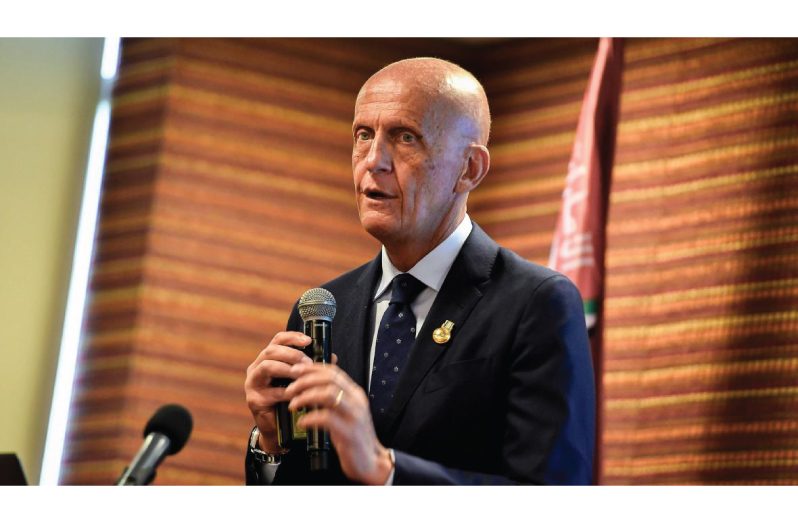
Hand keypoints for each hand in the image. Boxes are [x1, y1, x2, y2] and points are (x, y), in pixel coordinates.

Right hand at [244, 331, 311, 452]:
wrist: (278, 427)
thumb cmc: (290, 399)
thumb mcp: (302, 379)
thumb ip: (313, 368)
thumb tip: (333, 357)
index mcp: (269, 358)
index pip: (278, 340)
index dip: (292, 337)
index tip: (308, 340)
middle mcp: (257, 367)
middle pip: (271, 350)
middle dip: (291, 354)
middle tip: (307, 362)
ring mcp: (253, 382)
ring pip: (267, 366)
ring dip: (286, 368)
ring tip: (301, 374)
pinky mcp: (253, 399)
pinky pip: (271, 391)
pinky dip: (286, 392)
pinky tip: (297, 395)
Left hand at [285, 360, 392, 484]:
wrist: (371, 461)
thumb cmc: (354, 437)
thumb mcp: (345, 413)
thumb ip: (333, 399)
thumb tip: (310, 387)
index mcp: (355, 394)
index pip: (333, 371)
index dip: (312, 369)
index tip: (296, 371)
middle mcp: (356, 401)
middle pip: (329, 379)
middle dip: (305, 381)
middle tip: (290, 389)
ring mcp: (354, 416)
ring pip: (328, 394)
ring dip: (306, 396)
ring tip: (294, 404)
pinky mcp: (349, 432)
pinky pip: (327, 418)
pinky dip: (310, 418)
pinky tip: (302, 422)